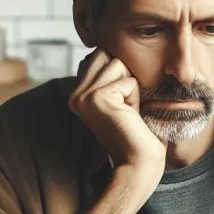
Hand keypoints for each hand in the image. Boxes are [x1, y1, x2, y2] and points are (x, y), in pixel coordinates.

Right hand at [69, 49, 165, 190]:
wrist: (139, 164)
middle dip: (125, 77)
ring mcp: (83, 96)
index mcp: (77, 95)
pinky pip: (128, 80)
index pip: (100, 57)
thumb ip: (112, 77)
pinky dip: (136, 97)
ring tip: (128, 112)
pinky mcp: (97, 98)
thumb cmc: (137, 134)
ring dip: (132, 87)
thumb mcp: (121, 100)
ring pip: (118, 63)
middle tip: (126, 108)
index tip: (122, 106)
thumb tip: (113, 49)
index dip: (121, 77)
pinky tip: (130, 116)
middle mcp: (75, 95)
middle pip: (108, 54)